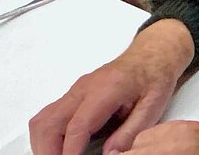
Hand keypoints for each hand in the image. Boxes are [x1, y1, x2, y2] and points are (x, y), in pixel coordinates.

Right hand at [29, 20, 194, 154]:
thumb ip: (132, 131)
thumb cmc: (155, 76)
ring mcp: (76, 90)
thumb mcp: (153, 106)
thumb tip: (110, 153)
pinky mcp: (74, 94)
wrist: (152, 53)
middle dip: (48, 150)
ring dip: (44, 143)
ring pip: (43, 119)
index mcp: (107, 89)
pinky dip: (47, 135)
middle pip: (50, 122)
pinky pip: (49, 116)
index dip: (70, 151)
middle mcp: (85, 88)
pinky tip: (58, 147)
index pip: (78, 125)